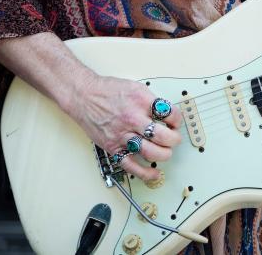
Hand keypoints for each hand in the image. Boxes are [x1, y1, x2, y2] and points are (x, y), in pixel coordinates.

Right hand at [65, 72, 182, 181]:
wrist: (84, 96)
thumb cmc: (108, 90)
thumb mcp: (136, 87)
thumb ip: (151, 101)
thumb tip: (168, 113)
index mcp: (141, 101)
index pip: (170, 114)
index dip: (178, 120)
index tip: (176, 122)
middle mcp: (133, 118)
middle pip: (163, 136)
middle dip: (174, 140)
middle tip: (174, 139)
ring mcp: (122, 135)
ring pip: (151, 152)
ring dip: (164, 154)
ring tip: (166, 151)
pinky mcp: (113, 147)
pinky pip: (131, 165)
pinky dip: (145, 173)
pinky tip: (154, 173)